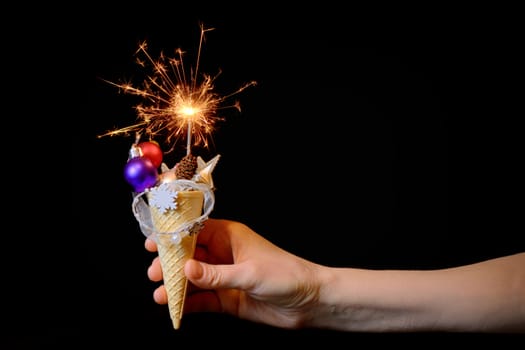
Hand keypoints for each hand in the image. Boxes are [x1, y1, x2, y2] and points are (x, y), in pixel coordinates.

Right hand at [145, 218, 321, 328]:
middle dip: (170, 264)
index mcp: (230, 236)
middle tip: (154, 273)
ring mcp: (224, 277)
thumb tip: (184, 269)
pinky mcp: (227, 299)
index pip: (195, 231)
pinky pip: (202, 299)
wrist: (309, 302)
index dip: (173, 236)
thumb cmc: (285, 275)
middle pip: (189, 256)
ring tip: (160, 295)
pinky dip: (188, 303)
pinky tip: (175, 308)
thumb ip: (215, 274)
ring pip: (193, 279)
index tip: (152, 243)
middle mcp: (224, 255)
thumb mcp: (249, 273)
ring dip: (176, 286)